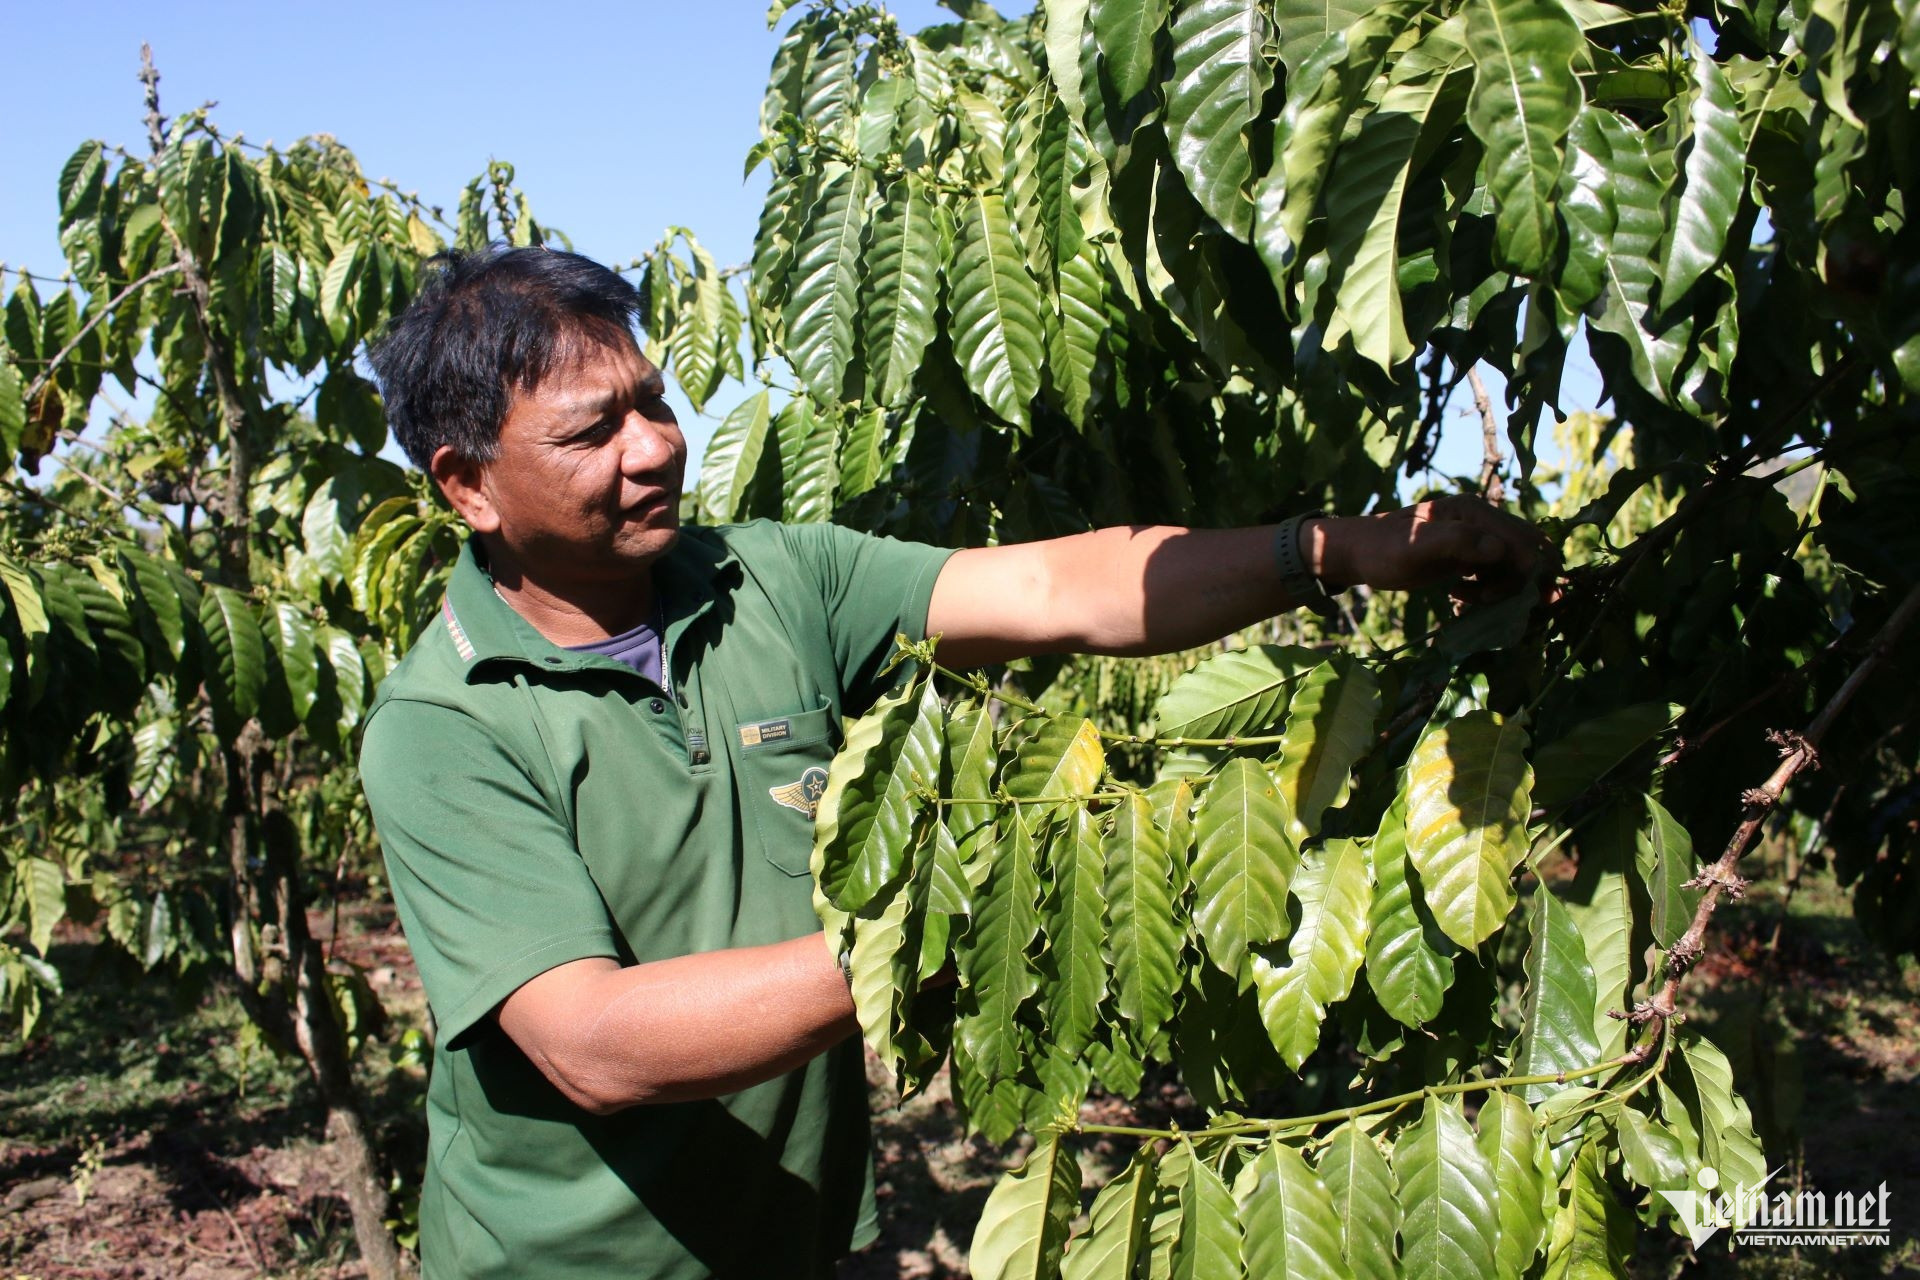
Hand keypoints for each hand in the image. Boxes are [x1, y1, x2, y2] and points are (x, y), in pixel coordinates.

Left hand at [1314, 497, 1553, 603]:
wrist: (1359, 553)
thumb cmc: (1382, 548)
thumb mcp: (1415, 546)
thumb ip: (1456, 542)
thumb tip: (1499, 549)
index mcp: (1472, 512)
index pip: (1520, 539)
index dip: (1535, 568)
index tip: (1536, 599)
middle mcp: (1479, 520)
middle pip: (1525, 551)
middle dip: (1523, 581)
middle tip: (1494, 603)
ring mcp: (1475, 538)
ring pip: (1512, 566)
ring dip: (1501, 588)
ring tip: (1466, 599)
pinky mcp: (1467, 556)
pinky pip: (1495, 574)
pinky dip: (1487, 590)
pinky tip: (1460, 596)